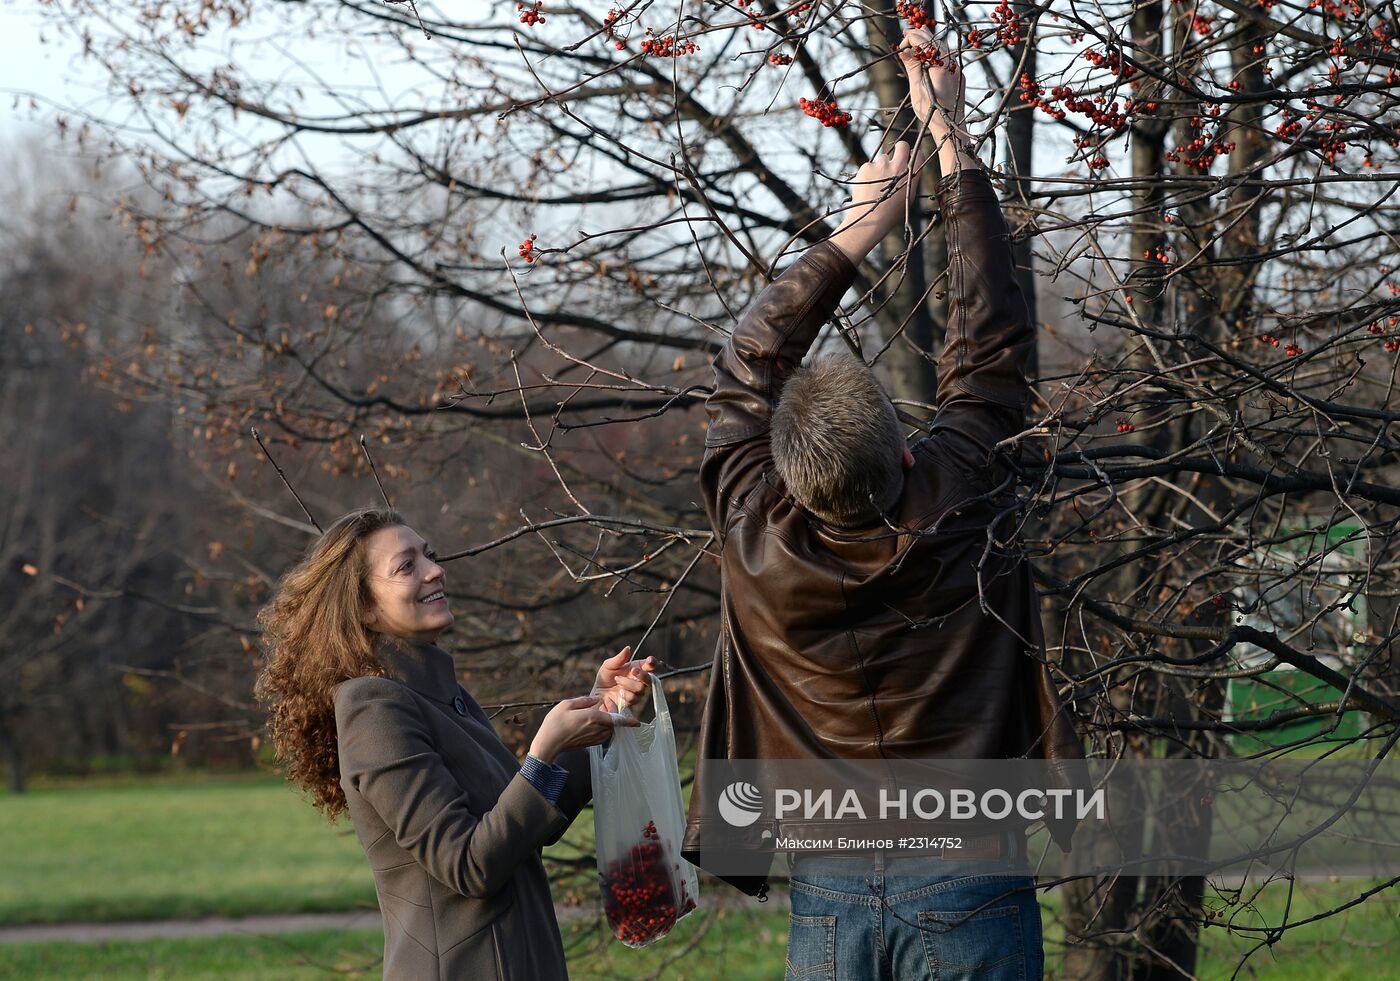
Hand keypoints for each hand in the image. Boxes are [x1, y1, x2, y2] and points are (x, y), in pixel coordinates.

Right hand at [529, 694, 637, 762]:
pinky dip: (602, 728)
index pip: (618, 720)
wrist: (548, 744)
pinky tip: (592, 722)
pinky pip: (602, 735)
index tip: (638, 722)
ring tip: (596, 711)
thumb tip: (595, 699)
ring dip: (607, 721)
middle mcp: (597, 729)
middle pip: (613, 722)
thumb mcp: (567, 704)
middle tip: (604, 703)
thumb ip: (584, 700)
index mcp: (594, 718)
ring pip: (609, 729)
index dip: (629, 721)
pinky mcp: (590, 744)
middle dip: (612, 712)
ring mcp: (594, 738)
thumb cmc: (556, 722)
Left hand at [592, 646, 655, 712]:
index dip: (652, 662)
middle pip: (649, 679)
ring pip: (640, 688)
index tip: (650, 660)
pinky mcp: (632, 702)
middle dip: (642, 674)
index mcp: (637, 668)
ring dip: (627, 683)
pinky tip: (618, 692)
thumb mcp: (609, 665)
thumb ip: (619, 658)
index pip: (649, 665)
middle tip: (633, 670)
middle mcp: (639, 680)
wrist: (597, 694)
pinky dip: (624, 694)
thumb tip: (628, 648)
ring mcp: (637, 692)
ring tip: (617, 680)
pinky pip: (633, 698)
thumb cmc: (605, 677)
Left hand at [830, 140, 926, 263]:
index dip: (912, 156)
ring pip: (882, 158)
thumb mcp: (908, 197)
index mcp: (912, 174)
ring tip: (877, 185)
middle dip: (900, 148)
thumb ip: (910, 179)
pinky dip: (868, 174)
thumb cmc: (892, 213)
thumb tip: (909, 168)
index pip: (917, 154)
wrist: (871, 219)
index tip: (908, 158)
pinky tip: (867, 187)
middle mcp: (898, 165)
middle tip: (895, 156)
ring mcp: (881, 164)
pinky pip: (869, 166)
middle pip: (902, 145)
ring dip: (881, 167)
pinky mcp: (867, 166)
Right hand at [898, 28, 965, 136]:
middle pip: (935, 41)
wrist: (950, 128)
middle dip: (919, 37)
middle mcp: (951, 63)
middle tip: (905, 35)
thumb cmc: (931, 112)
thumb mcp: (917, 88)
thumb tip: (904, 50)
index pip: (924, 42)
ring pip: (941, 47)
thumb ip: (912, 66)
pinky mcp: (957, 75)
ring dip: (927, 43)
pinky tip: (926, 55)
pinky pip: (946, 57)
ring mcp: (956, 68)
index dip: (911, 40)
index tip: (901, 47)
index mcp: (941, 65)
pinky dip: (934, 52)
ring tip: (914, 39)